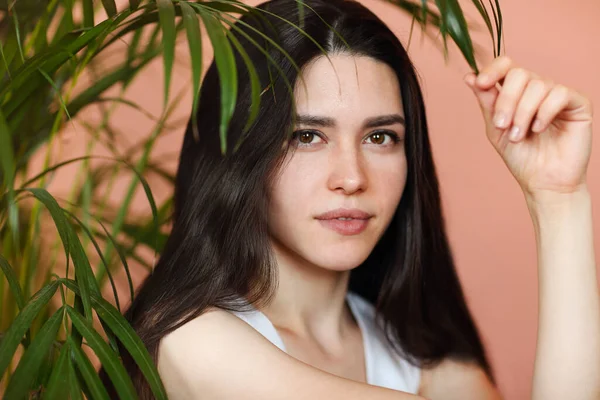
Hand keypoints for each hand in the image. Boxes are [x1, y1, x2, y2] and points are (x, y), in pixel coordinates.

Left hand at [464, 56, 592, 199]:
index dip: (492, 70)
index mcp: (517, 92)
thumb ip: (486, 102)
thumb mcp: (495, 129)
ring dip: (523, 113)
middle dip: (506, 101)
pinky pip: (559, 94)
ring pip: (537, 85)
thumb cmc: (521, 157)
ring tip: (519, 136)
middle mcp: (537, 89)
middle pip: (519, 73)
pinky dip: (544, 112)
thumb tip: (469, 77)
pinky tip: (539, 129)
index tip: (480, 83)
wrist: (543, 181)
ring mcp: (558, 95)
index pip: (506, 66)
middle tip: (502, 126)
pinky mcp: (577, 103)